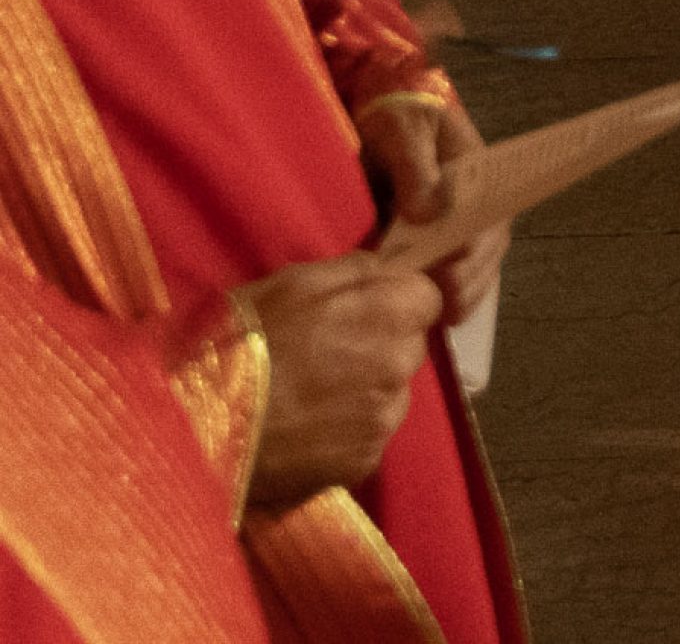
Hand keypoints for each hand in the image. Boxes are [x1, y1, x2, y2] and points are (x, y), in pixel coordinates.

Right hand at [240, 255, 441, 506]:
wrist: (198, 428)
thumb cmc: (241, 342)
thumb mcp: (291, 283)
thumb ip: (353, 271)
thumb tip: (383, 270)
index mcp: (388, 312)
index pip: (426, 298)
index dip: (395, 303)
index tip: (363, 313)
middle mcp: (398, 365)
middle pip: (410, 347)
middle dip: (382, 346)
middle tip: (329, 356)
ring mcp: (384, 419)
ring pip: (392, 394)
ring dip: (367, 393)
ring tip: (311, 400)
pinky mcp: (364, 464)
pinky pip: (370, 438)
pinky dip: (348, 435)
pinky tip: (308, 433)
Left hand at [357, 95, 507, 330]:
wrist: (380, 107)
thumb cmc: (398, 114)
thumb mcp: (403, 130)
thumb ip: (415, 168)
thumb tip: (429, 213)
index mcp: (477, 170)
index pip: (489, 212)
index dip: (474, 245)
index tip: (454, 268)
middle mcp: (477, 199)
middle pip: (487, 246)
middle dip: (471, 278)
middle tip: (446, 305)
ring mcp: (460, 220)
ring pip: (477, 264)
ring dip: (464, 292)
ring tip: (444, 317)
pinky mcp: (438, 237)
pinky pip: (455, 270)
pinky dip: (451, 294)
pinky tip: (441, 316)